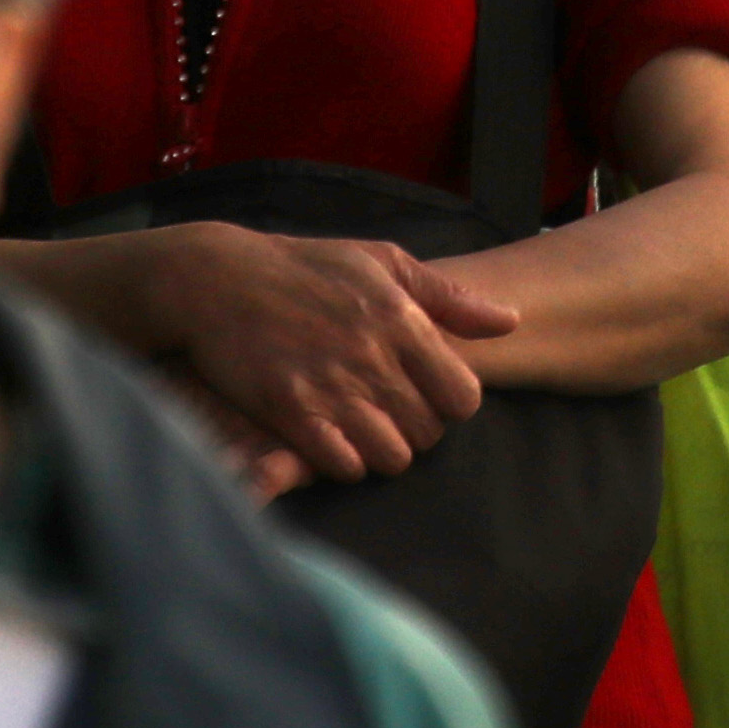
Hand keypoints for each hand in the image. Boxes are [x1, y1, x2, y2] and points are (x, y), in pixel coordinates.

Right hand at [149, 224, 520, 484]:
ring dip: (380, 450)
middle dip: (414, 429)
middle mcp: (371, 355)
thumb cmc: (304, 268)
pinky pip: (344, 465)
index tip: (425, 394)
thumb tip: (510, 321)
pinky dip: (342, 460)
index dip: (449, 404)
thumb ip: (447, 298)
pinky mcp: (290, 411)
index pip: (463, 397)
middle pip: (429, 434)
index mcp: (400, 318)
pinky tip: (328, 436)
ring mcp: (330, 386)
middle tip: (387, 412)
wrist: (217, 279)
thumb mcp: (379, 262)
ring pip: (392, 457)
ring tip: (360, 427)